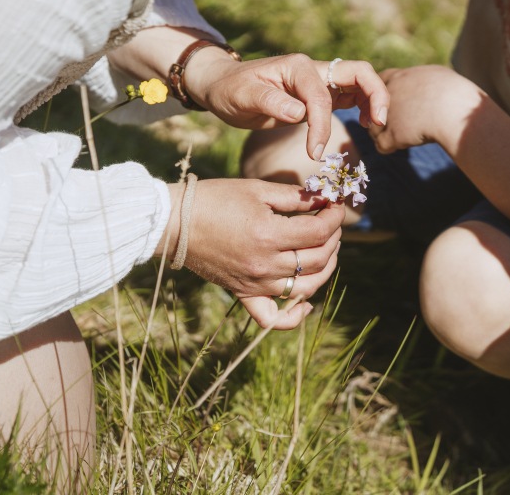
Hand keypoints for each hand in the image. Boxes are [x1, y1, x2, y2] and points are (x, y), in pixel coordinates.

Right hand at [160, 178, 344, 328]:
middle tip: (331, 221)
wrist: (174, 223)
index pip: (320, 232)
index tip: (336, 204)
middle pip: (318, 259)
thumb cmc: (214, 199)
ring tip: (327, 250)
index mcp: (269, 235)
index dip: (335, 216)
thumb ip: (295, 196)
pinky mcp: (242, 294)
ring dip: (325, 269)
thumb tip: (325, 197)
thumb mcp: (257, 190)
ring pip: (305, 287)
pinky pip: (272, 318)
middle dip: (333, 237)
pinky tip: (307, 304)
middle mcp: (265, 265)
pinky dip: (293, 317)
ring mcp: (254, 284)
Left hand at [186, 51, 388, 161]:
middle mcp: (314, 69)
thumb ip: (270, 102)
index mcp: (298, 67)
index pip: (322, 95)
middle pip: (359, 72)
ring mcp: (321, 80)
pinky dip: (366, 107)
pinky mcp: (323, 93)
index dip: (322, 125)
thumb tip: (300, 113)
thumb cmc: (230, 90)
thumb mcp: (242, 96)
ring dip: (375, 101)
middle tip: (378, 124)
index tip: (314, 152)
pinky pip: (353, 96)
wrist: (223, 85)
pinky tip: (365, 123)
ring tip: (375, 126)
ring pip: (361, 83)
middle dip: (375, 95)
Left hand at [367, 65, 481, 153]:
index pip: (381, 81)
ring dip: (383, 133)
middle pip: (372, 105)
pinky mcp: (393, 135)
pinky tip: (400, 146)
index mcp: (401, 76)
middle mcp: (389, 94)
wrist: (456, 109)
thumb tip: (429, 85)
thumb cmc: (456, 92)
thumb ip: (426, 80)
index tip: (396, 101)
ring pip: (373, 127)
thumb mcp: (439, 75)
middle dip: (378, 113)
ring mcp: (388, 115)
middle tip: (389, 121)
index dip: (384, 92)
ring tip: (401, 137)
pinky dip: (389, 147)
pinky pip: (381, 145)